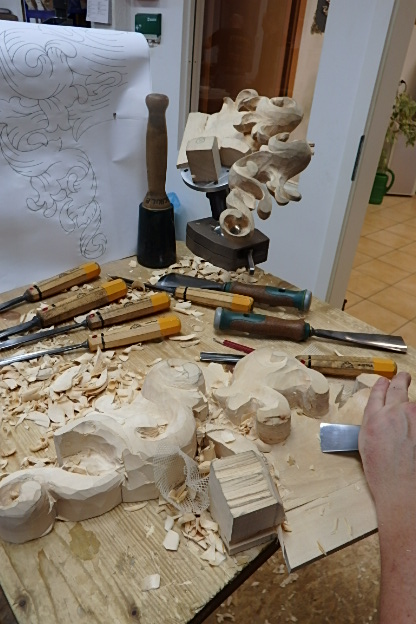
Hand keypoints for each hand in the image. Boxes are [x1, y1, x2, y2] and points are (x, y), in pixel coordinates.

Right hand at [359, 371, 415, 525]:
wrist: (402, 488)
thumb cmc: (382, 473)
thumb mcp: (366, 443)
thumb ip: (373, 421)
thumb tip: (380, 412)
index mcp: (374, 416)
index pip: (378, 390)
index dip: (382, 384)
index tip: (385, 382)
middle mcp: (395, 411)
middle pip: (398, 385)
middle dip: (401, 380)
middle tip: (403, 378)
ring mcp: (413, 416)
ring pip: (414, 403)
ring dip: (412, 409)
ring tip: (409, 424)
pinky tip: (412, 436)